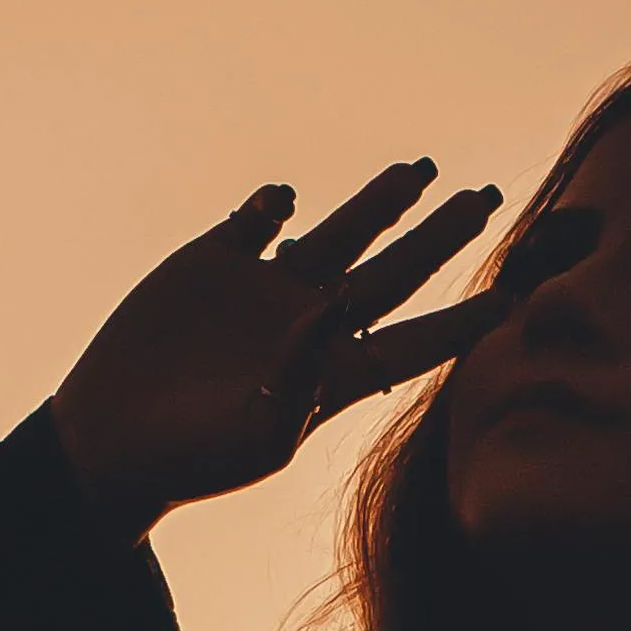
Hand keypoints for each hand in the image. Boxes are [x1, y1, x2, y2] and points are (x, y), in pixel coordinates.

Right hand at [45, 163, 595, 535]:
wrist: (113, 439)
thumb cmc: (191, 459)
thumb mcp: (256, 436)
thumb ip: (300, 376)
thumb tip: (331, 307)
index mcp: (332, 372)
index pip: (417, 340)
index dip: (466, 320)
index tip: (517, 297)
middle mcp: (310, 324)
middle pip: (394, 272)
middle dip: (441, 235)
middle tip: (487, 196)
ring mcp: (265, 290)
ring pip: (340, 235)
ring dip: (380, 202)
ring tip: (421, 171)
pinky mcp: (214, 261)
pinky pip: (259, 221)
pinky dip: (276, 206)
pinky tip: (287, 204)